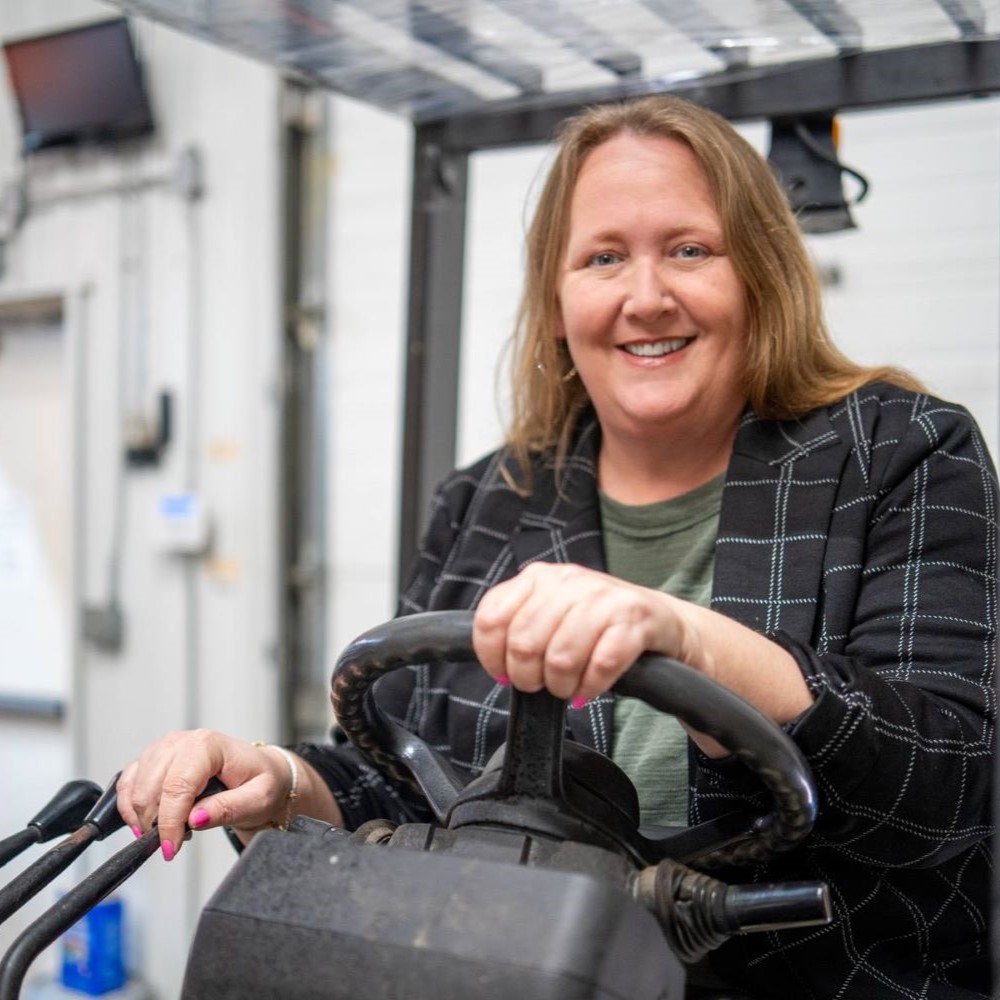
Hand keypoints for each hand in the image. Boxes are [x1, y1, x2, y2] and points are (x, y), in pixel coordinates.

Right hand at [116, 730, 305, 861]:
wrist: (260, 774)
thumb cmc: (261, 782)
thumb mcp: (259, 799)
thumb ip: (228, 808)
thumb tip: (195, 819)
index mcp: (208, 745)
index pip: (177, 786)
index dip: (169, 822)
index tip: (171, 849)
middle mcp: (182, 741)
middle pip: (150, 789)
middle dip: (157, 823)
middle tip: (178, 840)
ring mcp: (165, 748)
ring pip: (135, 788)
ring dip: (145, 817)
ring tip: (172, 829)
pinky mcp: (153, 759)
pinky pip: (128, 784)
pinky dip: (131, 808)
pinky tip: (146, 823)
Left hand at [472, 562, 812, 754]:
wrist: (662, 623)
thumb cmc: (597, 626)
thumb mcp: (552, 617)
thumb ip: (519, 630)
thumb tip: (496, 667)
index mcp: (539, 577)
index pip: (491, 618)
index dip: (491, 656)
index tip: (503, 674)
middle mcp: (569, 580)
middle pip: (523, 643)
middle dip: (529, 677)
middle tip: (543, 685)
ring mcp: (605, 597)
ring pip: (561, 656)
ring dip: (561, 686)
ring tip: (569, 688)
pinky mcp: (637, 619)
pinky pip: (602, 665)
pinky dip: (592, 687)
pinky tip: (591, 688)